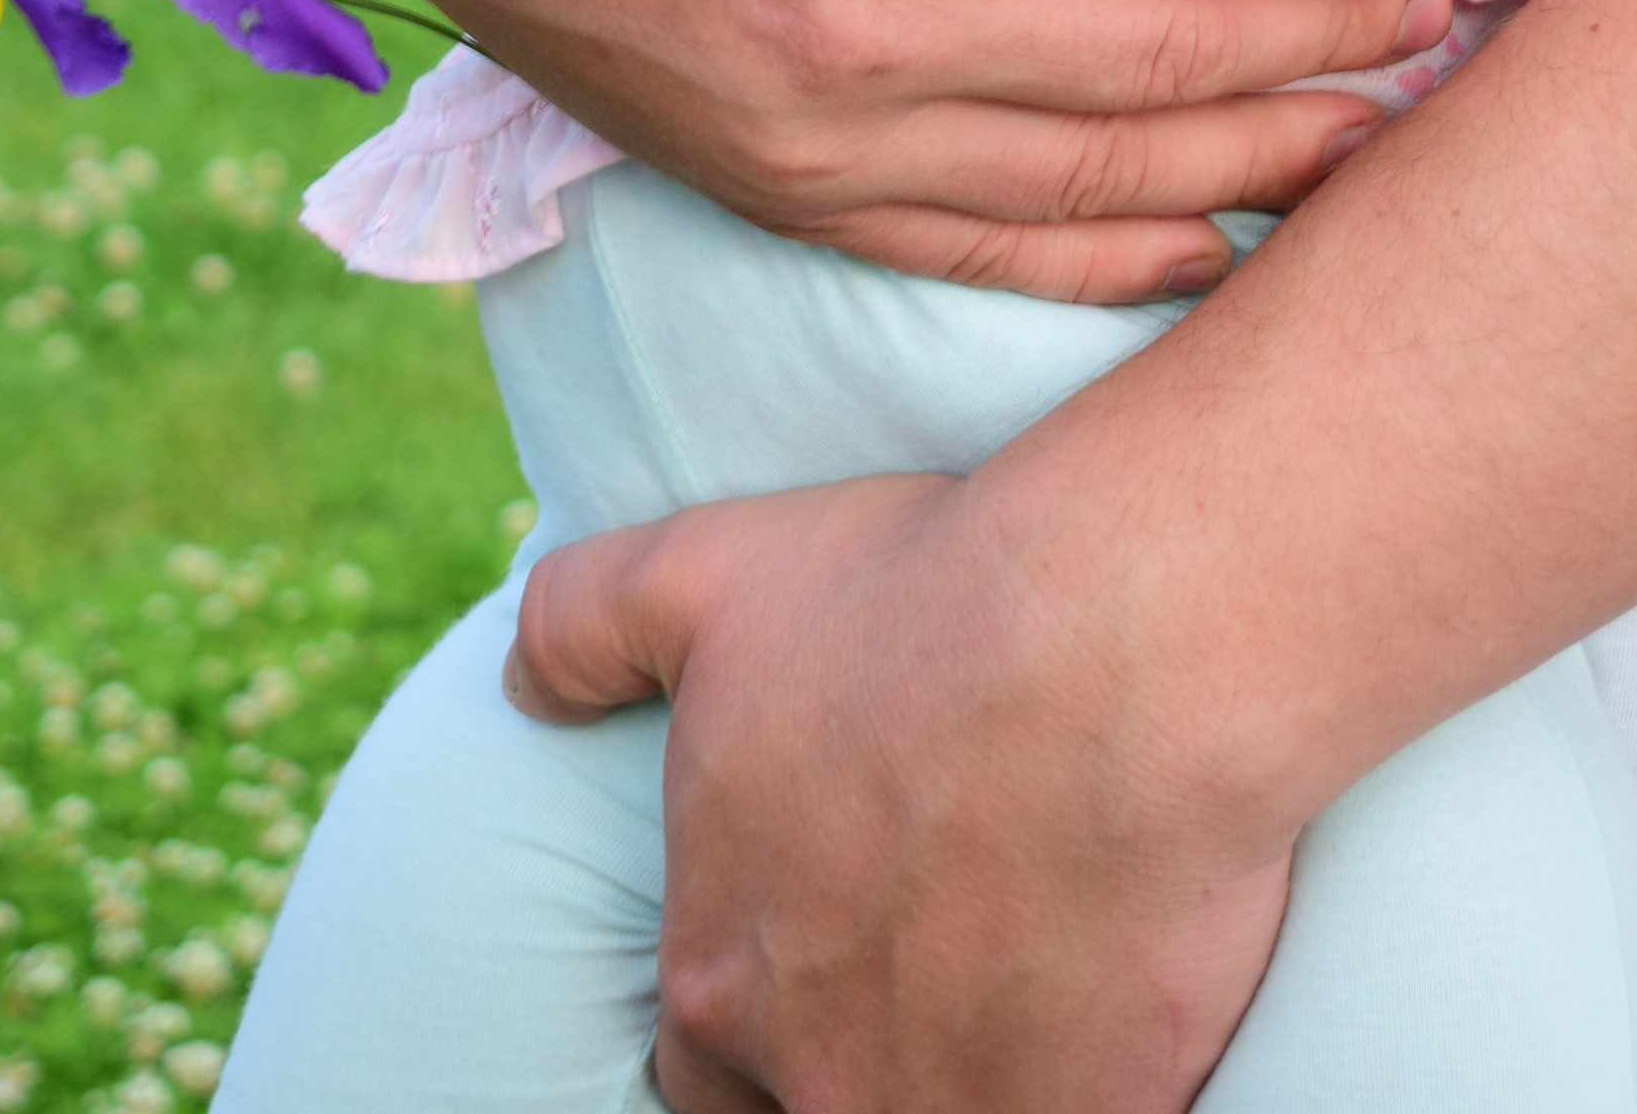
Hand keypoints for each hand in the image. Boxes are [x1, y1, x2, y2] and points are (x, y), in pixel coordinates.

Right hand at [343, 0, 1477, 304]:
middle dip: (1340, 27)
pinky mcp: (776, 182)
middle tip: (1454, 6)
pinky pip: (987, 248)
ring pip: (1107, 165)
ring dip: (1266, 148)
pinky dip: (1113, 252)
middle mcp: (877, 7)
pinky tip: (1210, 238)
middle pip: (1176, 43)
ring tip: (1383, 125)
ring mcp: (826, 119)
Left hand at [508, 463, 1289, 1110]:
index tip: (818, 957)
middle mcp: (826, 1074)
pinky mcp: (1104, 1110)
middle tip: (923, 966)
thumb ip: (580, 630)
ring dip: (968, 1069)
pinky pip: (1081, 1109)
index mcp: (720, 980)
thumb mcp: (702, 577)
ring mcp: (966, 1107)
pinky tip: (1108, 994)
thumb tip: (518, 689)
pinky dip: (1084, 1070)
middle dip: (857, 1056)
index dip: (753, 1024)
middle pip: (819, 1106)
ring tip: (1013, 979)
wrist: (1117, 638)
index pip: (702, 1068)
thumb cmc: (909, 603)